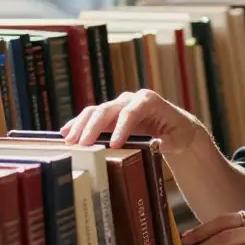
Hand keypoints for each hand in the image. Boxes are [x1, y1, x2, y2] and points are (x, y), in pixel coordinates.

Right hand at [60, 89, 205, 151]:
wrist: (174, 126)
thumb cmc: (177, 132)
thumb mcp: (178, 137)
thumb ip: (167, 141)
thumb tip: (156, 144)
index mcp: (148, 100)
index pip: (131, 112)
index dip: (122, 127)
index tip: (114, 145)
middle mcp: (130, 99)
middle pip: (108, 109)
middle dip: (94, 126)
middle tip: (82, 144)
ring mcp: (118, 106)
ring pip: (96, 111)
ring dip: (81, 125)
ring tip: (69, 140)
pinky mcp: (110, 116)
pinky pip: (92, 118)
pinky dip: (79, 124)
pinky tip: (66, 133)